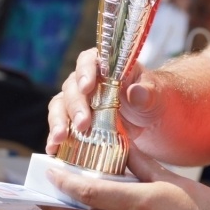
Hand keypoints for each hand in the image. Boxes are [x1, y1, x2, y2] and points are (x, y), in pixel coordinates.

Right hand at [46, 48, 162, 154]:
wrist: (151, 120)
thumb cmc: (152, 99)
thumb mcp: (156, 95)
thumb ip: (147, 93)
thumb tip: (135, 92)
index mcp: (106, 67)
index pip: (88, 60)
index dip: (84, 71)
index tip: (87, 87)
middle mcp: (87, 82)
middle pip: (72, 87)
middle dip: (75, 106)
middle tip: (83, 124)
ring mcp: (79, 102)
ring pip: (60, 106)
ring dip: (58, 121)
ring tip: (60, 138)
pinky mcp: (75, 122)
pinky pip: (61, 126)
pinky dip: (55, 137)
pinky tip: (53, 149)